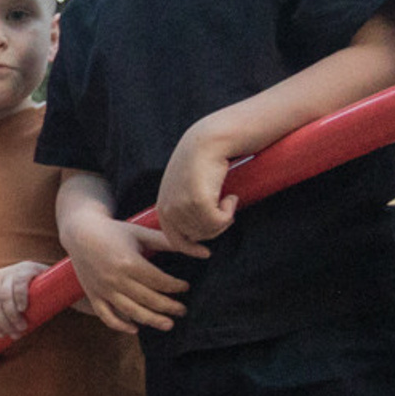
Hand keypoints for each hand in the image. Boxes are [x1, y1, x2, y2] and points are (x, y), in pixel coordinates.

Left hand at [0, 262, 42, 341]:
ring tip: (22, 327)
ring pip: (5, 297)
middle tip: (15, 334)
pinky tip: (23, 309)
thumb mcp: (5, 297)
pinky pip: (18, 286)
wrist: (48, 276)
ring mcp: (11, 271)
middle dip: (4, 322)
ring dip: (12, 315)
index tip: (2, 336)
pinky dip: (19, 299)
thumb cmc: (25, 290)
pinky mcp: (25, 269)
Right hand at [59, 210, 194, 335]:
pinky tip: (135, 328)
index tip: (186, 287)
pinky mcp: (93, 295)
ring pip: (130, 311)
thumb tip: (205, 252)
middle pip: (148, 299)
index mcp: (129, 262)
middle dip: (169, 306)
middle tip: (183, 310)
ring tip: (168, 325)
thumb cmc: (115, 232)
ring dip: (151, 320)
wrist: (80, 233)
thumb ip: (171, 244)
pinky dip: (120, 325)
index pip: (159, 281)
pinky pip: (106, 316)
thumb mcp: (142, 234)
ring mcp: (103, 289)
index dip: (175, 286)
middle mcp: (115, 279)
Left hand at [156, 121, 242, 244]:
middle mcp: (169, 209)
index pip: (174, 240)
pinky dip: (229, 211)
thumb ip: (185, 209)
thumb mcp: (184, 188)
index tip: (206, 253)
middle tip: (225, 208)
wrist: (208, 142)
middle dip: (215, 227)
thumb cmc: (201, 163)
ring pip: (210, 230)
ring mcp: (182, 206)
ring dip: (224, 217)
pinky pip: (219, 221)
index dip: (191, 249)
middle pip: (198, 237)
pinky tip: (231, 196)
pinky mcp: (198, 202)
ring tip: (226, 197)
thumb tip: (197, 236)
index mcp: (163, 207)